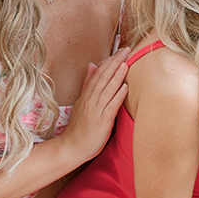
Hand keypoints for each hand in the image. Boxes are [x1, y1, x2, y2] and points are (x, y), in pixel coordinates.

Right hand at [59, 49, 130, 170]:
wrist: (71, 147)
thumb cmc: (79, 127)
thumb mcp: (81, 102)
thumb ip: (87, 84)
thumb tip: (92, 65)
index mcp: (87, 95)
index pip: (99, 73)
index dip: (110, 60)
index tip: (120, 50)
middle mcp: (90, 100)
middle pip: (103, 77)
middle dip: (116, 62)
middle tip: (127, 50)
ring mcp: (95, 110)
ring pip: (107, 89)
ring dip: (117, 76)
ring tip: (126, 63)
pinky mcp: (101, 122)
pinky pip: (110, 107)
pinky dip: (117, 96)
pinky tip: (124, 88)